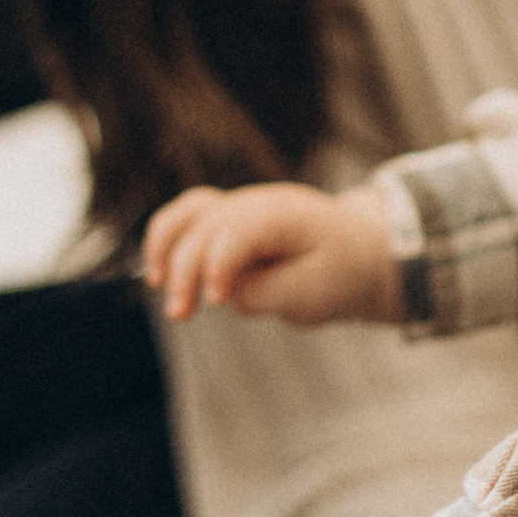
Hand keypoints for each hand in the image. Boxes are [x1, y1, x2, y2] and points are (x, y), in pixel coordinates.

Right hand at [141, 180, 400, 326]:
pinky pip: (188, 218)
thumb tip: (225, 294)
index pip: (239, 230)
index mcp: (288, 216)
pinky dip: (168, 241)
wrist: (360, 252)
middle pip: (208, 224)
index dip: (220, 264)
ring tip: (157, 286)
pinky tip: (158, 273)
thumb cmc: (339, 274)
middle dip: (186, 269)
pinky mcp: (230, 218)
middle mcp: (259, 201)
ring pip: (190, 211)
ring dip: (166, 247)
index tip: (216, 302)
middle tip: (180, 315)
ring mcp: (242, 204)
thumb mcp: (314, 295)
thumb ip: (265, 294)